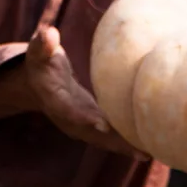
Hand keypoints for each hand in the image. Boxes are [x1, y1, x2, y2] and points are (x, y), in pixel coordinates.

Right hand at [25, 26, 147, 160]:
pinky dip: (126, 143)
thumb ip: (43, 43)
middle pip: (92, 133)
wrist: (37, 83)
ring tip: (149, 153)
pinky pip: (109, 137)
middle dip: (115, 142)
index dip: (85, 118)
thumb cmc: (41, 61)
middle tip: (140, 150)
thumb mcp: (38, 50)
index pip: (70, 110)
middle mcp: (68, 117)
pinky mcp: (91, 124)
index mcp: (55, 98)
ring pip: (103, 139)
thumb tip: (49, 33)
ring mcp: (79, 124)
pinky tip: (149, 149)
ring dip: (125, 147)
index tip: (104, 126)